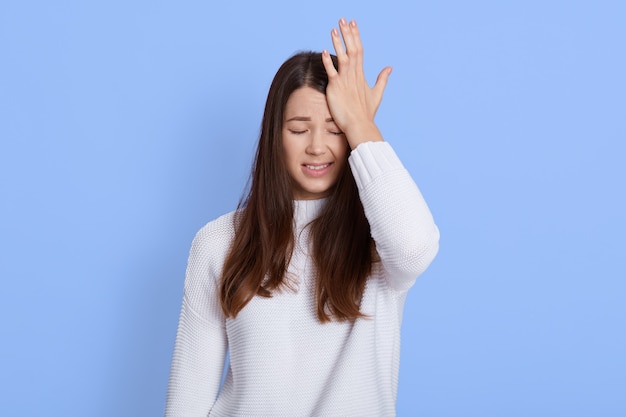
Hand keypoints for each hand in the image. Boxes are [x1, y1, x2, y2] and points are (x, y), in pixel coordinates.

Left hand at [321, 17, 391, 148]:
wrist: (360, 126)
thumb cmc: (366, 113)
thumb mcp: (376, 94)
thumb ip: (382, 79)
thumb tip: (390, 68)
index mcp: (361, 75)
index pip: (359, 50)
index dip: (356, 36)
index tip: (353, 24)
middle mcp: (354, 75)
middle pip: (352, 49)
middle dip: (348, 34)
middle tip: (343, 19)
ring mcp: (345, 81)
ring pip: (342, 57)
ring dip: (338, 43)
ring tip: (334, 29)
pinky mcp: (336, 88)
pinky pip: (331, 72)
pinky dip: (328, 61)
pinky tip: (324, 50)